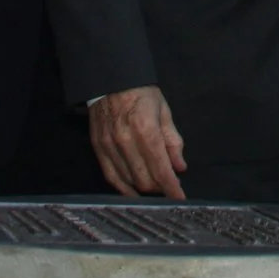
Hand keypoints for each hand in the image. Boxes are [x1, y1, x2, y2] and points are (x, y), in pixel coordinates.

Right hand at [89, 85, 187, 199]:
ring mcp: (109, 146)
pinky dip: (123, 188)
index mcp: (146, 129)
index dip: (172, 188)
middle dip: (160, 188)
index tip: (180, 198)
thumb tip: (180, 167)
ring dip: (144, 189)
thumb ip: (173, 140)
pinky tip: (133, 192)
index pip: (161, 169)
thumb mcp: (164, 111)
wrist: (111, 79)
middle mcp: (126, 141)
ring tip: (154, 186)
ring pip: (128, 181)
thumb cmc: (141, 93)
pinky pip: (111, 176)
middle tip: (169, 185)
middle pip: (145, 179)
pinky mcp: (98, 148)